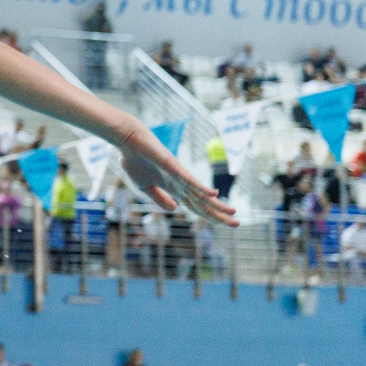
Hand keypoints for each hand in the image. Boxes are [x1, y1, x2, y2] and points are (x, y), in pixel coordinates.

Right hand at [119, 127, 237, 226]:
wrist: (128, 140)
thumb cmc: (135, 160)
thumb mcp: (145, 187)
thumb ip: (160, 198)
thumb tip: (176, 208)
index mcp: (173, 189)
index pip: (196, 206)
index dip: (209, 216)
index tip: (223, 224)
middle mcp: (180, 183)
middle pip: (203, 203)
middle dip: (219, 215)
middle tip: (237, 224)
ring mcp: (178, 175)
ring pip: (200, 193)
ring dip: (217, 204)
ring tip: (233, 212)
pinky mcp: (173, 166)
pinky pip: (189, 179)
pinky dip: (201, 187)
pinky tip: (214, 193)